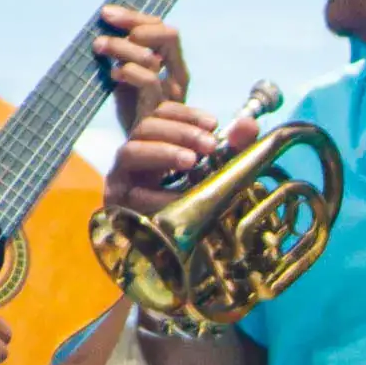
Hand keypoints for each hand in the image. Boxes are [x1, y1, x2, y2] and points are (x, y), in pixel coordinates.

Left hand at [95, 6, 187, 136]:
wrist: (142, 159)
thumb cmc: (134, 115)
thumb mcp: (130, 80)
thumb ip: (126, 57)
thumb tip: (105, 31)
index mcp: (171, 64)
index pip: (161, 28)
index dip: (135, 17)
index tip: (106, 14)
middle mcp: (175, 76)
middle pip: (167, 33)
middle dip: (133, 24)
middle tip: (104, 28)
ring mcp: (169, 92)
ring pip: (152, 56)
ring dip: (122, 47)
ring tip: (100, 47)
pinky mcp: (158, 109)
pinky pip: (149, 81)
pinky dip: (129, 71)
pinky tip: (113, 74)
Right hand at [106, 101, 252, 215]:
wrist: (176, 251)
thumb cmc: (195, 205)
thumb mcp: (218, 173)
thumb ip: (234, 148)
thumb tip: (248, 124)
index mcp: (156, 143)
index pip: (162, 114)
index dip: (186, 114)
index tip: (214, 124)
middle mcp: (136, 156)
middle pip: (145, 127)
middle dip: (180, 132)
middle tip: (210, 146)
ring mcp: (122, 178)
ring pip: (130, 152)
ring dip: (163, 152)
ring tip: (192, 162)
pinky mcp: (117, 204)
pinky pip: (130, 193)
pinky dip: (157, 194)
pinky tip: (180, 197)